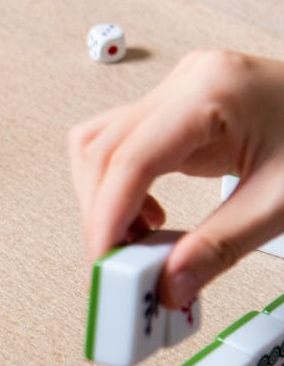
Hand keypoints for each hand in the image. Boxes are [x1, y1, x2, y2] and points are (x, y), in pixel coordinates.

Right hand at [68, 49, 283, 309]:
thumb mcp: (283, 202)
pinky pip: (125, 144)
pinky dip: (123, 186)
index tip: (105, 261)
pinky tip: (151, 216)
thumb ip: (220, 246)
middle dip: (100, 211)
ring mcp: (180, 89)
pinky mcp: (179, 107)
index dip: (108, 214)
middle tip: (115, 263)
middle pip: (101, 147)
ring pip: (100, 143)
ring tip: (133, 241)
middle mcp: (187, 81)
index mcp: (213, 91)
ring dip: (104, 197)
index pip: (131, 157)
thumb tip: (169, 285)